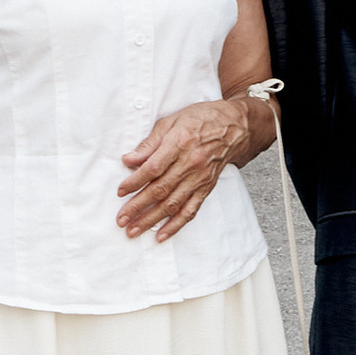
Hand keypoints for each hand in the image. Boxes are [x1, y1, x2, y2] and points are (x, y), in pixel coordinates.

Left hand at [117, 98, 250, 242]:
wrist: (234, 127)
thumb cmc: (201, 119)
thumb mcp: (171, 122)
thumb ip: (150, 143)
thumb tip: (129, 160)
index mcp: (179, 144)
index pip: (153, 168)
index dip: (135, 182)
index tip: (121, 191)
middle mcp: (190, 164)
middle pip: (160, 190)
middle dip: (138, 207)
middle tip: (121, 219)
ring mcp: (200, 178)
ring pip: (173, 204)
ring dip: (151, 219)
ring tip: (134, 230)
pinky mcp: (206, 188)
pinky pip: (191, 210)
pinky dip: (176, 224)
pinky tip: (161, 235)